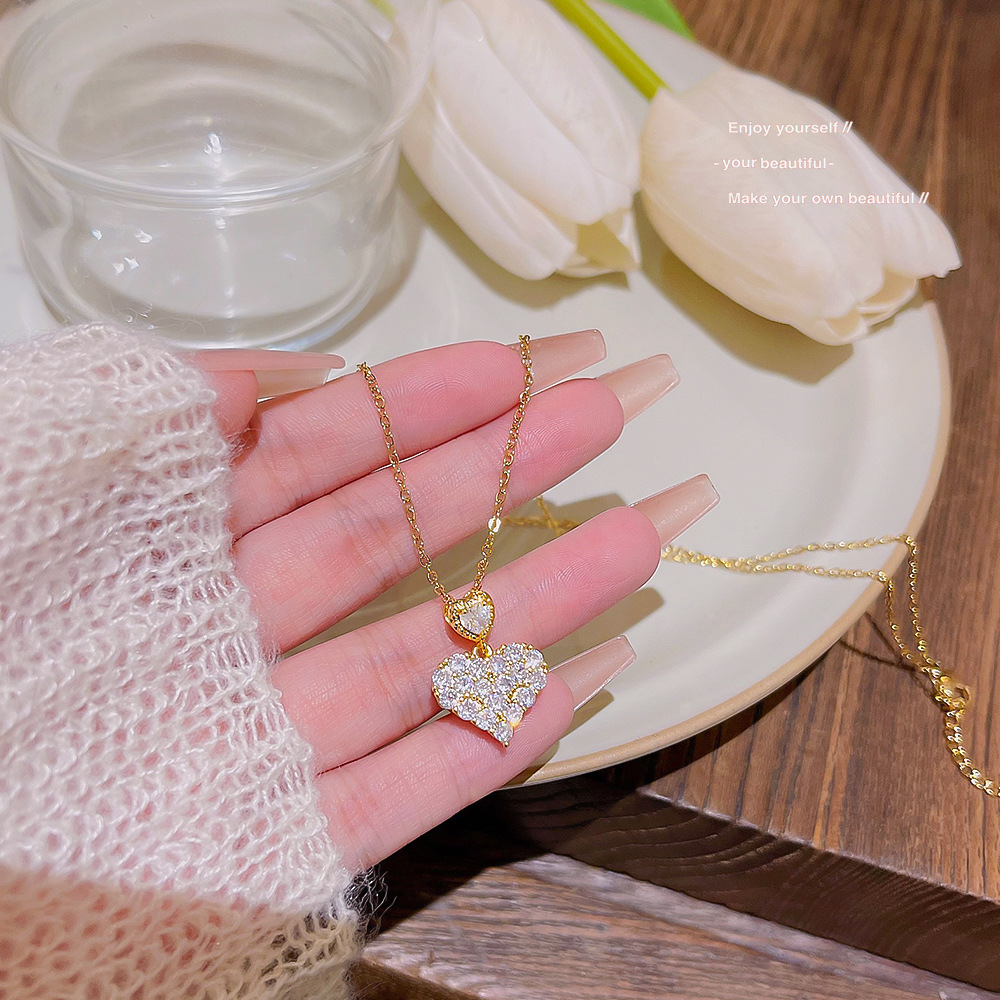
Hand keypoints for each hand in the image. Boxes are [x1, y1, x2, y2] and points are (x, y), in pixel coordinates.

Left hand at [202, 330, 716, 870]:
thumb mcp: (41, 467)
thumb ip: (166, 409)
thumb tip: (319, 368)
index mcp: (168, 539)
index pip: (319, 451)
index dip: (426, 403)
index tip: (528, 362)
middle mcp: (225, 631)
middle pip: (392, 539)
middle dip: (505, 470)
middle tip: (614, 409)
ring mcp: (256, 737)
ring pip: (418, 661)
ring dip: (536, 602)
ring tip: (643, 535)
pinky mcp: (271, 840)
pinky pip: (395, 798)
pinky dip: (484, 750)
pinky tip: (575, 688)